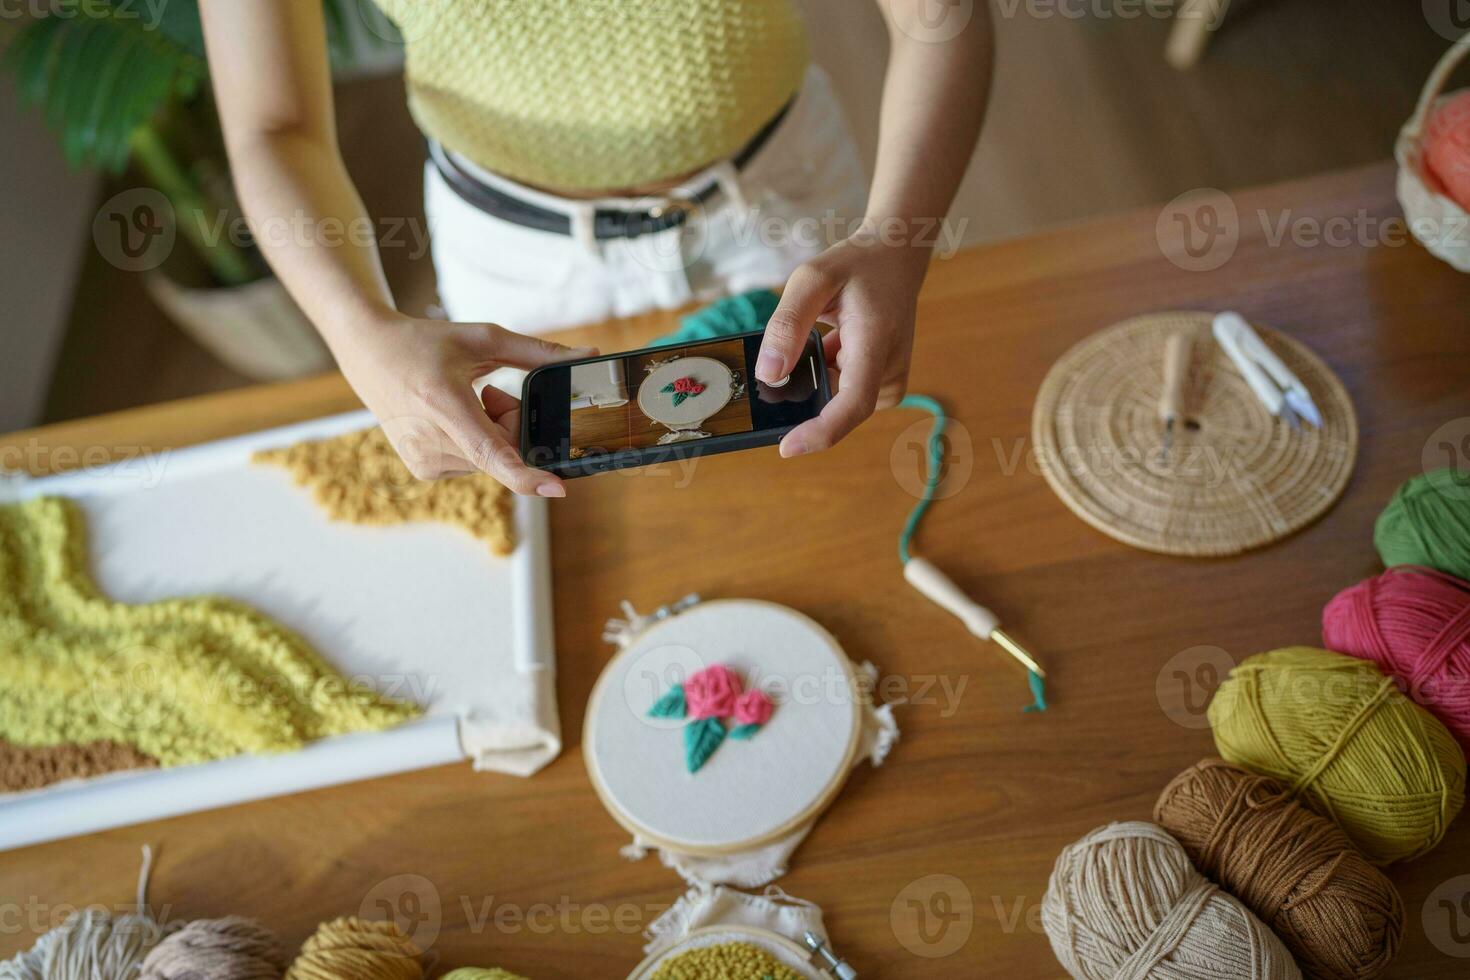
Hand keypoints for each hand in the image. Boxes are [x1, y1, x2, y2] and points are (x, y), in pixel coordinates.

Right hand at [332, 313, 593, 495]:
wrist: (370, 353)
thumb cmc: (426, 343)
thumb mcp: (484, 339)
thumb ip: (539, 353)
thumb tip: (589, 356)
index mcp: (444, 403)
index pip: (490, 451)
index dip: (526, 475)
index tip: (556, 489)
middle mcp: (430, 438)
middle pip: (503, 449)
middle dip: (512, 424)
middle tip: (490, 392)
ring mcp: (424, 459)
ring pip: (490, 460)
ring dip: (493, 433)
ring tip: (463, 402)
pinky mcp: (423, 470)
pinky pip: (473, 464)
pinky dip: (475, 443)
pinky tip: (451, 419)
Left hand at [756, 234, 928, 456]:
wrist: (896, 257)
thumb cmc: (856, 265)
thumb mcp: (812, 279)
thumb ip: (787, 325)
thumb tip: (768, 376)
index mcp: (877, 345)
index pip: (852, 405)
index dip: (820, 432)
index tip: (786, 447)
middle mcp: (890, 371)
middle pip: (837, 407)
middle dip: (806, 394)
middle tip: (795, 348)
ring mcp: (890, 380)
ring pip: (836, 401)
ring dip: (816, 377)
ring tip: (824, 333)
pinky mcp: (883, 383)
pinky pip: (842, 392)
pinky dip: (825, 374)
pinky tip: (830, 342)